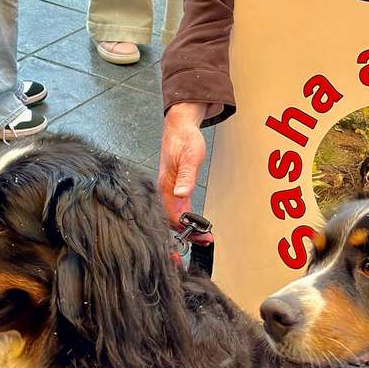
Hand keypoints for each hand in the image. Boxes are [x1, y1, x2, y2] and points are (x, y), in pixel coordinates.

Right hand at [158, 103, 212, 240]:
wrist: (180, 127)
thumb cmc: (184, 139)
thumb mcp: (190, 157)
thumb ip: (186, 178)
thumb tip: (181, 195)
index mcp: (165, 185)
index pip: (173, 216)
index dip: (187, 229)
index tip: (201, 236)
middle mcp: (164, 190)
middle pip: (171, 220)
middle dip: (187, 233)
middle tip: (204, 240)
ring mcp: (167, 189)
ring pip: (173, 216)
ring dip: (187, 228)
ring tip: (201, 236)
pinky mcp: (172, 187)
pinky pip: (176, 208)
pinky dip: (185, 218)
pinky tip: (193, 222)